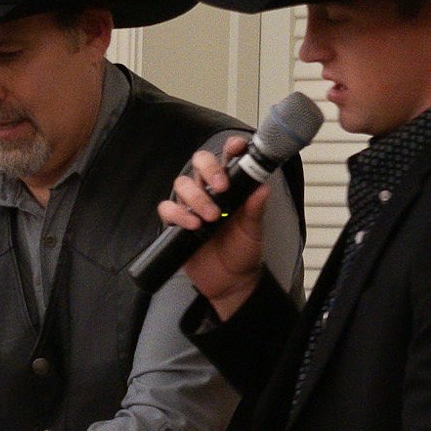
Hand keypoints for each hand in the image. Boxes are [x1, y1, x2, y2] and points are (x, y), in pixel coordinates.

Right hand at [158, 136, 266, 317]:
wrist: (230, 282)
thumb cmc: (243, 252)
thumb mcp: (254, 230)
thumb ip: (255, 208)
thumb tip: (262, 188)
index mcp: (230, 187)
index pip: (227, 159)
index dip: (230, 148)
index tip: (236, 148)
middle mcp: (208, 191)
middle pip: (199, 163)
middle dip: (209, 170)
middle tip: (221, 187)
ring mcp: (191, 205)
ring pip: (182, 184)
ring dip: (196, 196)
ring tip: (211, 216)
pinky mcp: (176, 223)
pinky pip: (168, 209)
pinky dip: (178, 214)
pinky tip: (193, 225)